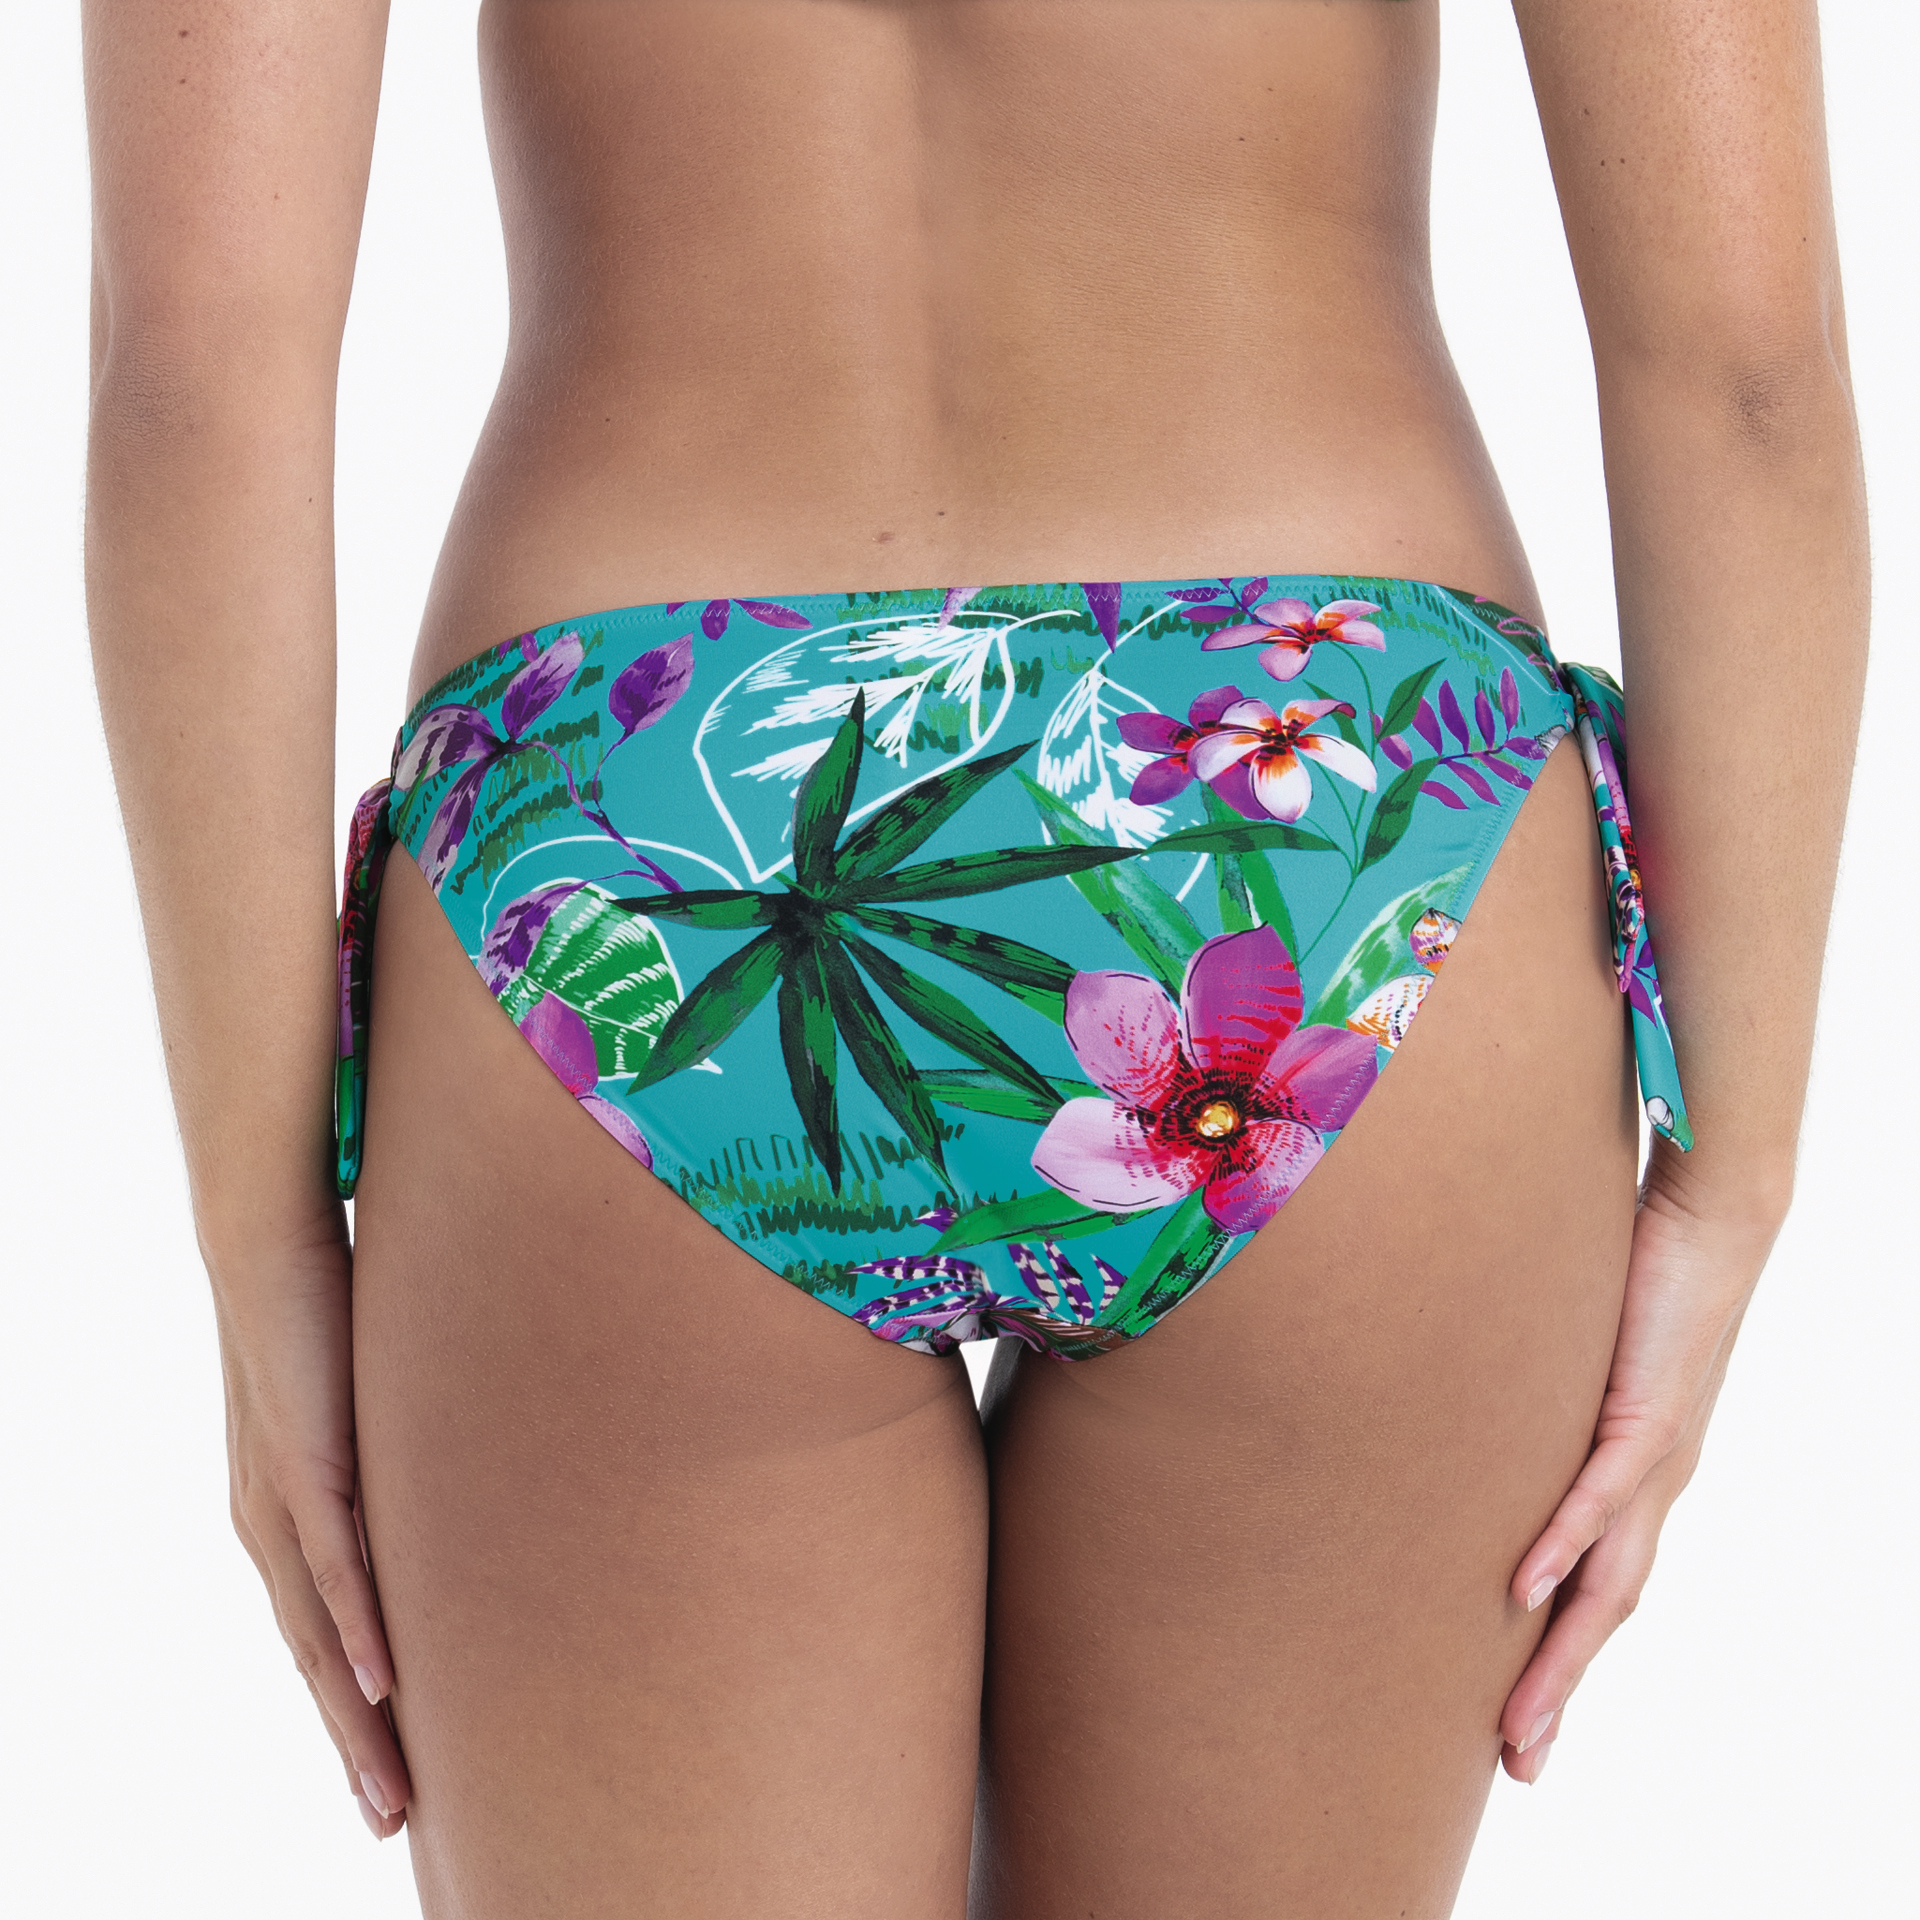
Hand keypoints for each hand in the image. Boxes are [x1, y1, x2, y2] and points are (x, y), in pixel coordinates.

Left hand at [212, 1206, 410, 1836]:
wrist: (263, 1241)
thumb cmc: (320, 1309)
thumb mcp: (371, 1400)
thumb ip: (399, 1442)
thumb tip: (463, 1459)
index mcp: (283, 1513)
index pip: (320, 1633)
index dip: (351, 1708)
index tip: (389, 1768)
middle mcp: (269, 1523)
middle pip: (315, 1660)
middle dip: (352, 1746)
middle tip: (390, 1818)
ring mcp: (280, 1499)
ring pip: (319, 1636)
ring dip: (354, 1719)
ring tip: (388, 1786)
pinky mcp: (300, 1464)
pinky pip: (331, 1565)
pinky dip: (358, 1629)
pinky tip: (383, 1681)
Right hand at [1498, 1141, 1784, 1781]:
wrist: (1712, 1221)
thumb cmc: (1641, 1278)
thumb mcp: (1576, 1357)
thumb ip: (1541, 1394)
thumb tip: (1473, 1402)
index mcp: (1640, 1480)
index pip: (1599, 1592)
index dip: (1563, 1664)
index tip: (1523, 1723)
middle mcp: (1654, 1486)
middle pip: (1605, 1615)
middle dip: (1560, 1694)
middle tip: (1517, 1765)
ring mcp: (1654, 1456)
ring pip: (1607, 1582)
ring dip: (1563, 1659)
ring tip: (1522, 1720)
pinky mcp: (1646, 1411)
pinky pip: (1600, 1496)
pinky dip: (1564, 1547)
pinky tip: (1526, 1590)